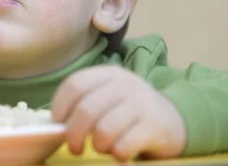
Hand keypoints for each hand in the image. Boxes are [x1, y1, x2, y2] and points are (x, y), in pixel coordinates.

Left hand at [51, 65, 185, 160]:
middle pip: (86, 109)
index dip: (60, 106)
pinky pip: (124, 145)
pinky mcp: (154, 126)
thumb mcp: (109, 96)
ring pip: (105, 129)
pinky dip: (117, 154)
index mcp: (108, 73)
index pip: (74, 84)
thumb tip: (56, 123)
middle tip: (74, 147)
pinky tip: (120, 153)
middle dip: (74, 134)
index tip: (57, 124)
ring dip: (97, 145)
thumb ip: (85, 102)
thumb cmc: (128, 111)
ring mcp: (141, 103)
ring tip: (101, 148)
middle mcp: (125, 84)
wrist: (172, 120)